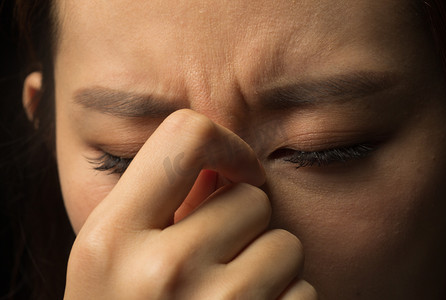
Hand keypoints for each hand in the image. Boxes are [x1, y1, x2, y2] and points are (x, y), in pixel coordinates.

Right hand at [64, 109, 317, 298]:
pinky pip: (303, 291)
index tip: (234, 171)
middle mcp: (160, 272)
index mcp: (111, 238)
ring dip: (267, 264)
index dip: (225, 145)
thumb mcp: (113, 256)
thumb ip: (160, 199)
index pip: (187, 135)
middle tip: (214, 257)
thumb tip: (227, 160)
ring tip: (227, 296)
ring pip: (285, 244)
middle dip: (243, 222)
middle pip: (251, 197)